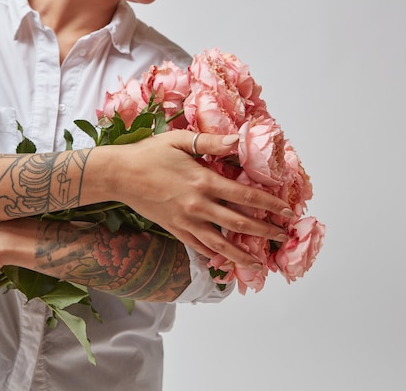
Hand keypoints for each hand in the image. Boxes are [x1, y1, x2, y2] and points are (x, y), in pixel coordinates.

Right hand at [102, 130, 292, 266]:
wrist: (119, 175)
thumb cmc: (149, 153)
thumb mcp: (179, 140)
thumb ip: (210, 143)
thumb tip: (239, 141)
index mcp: (203, 181)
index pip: (244, 196)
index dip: (269, 204)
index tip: (286, 211)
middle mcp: (197, 205)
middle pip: (238, 223)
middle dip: (263, 231)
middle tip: (281, 237)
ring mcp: (185, 221)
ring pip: (219, 243)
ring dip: (242, 255)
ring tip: (259, 264)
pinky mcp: (173, 229)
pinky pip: (197, 246)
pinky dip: (212, 255)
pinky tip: (223, 260)